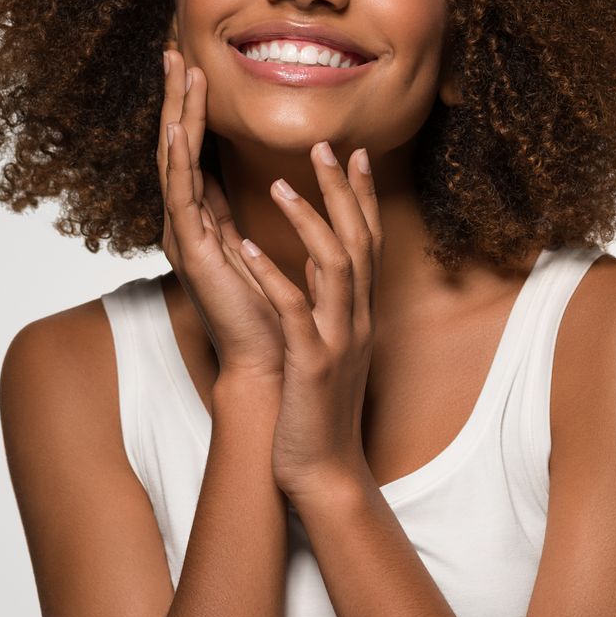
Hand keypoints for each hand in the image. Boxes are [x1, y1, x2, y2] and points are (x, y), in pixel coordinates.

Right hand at [157, 49, 283, 384]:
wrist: (269, 365)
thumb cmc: (270, 314)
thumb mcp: (259, 250)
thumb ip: (250, 217)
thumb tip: (266, 180)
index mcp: (203, 221)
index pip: (194, 152)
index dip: (191, 109)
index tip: (191, 66)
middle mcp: (186, 223)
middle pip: (176, 147)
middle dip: (174, 98)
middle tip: (171, 50)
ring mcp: (185, 235)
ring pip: (175, 160)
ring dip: (175, 113)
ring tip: (177, 70)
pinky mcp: (193, 251)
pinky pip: (181, 194)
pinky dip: (179, 158)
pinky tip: (178, 127)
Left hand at [235, 140, 382, 501]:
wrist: (323, 472)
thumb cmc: (317, 409)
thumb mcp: (328, 346)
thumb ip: (326, 304)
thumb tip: (318, 266)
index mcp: (359, 313)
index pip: (368, 240)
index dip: (362, 195)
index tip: (352, 151)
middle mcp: (357, 319)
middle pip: (359, 241)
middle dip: (343, 191)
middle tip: (325, 144)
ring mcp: (338, 340)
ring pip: (335, 268)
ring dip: (308, 223)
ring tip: (278, 185)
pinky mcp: (312, 364)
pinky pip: (293, 311)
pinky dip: (272, 277)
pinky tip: (247, 249)